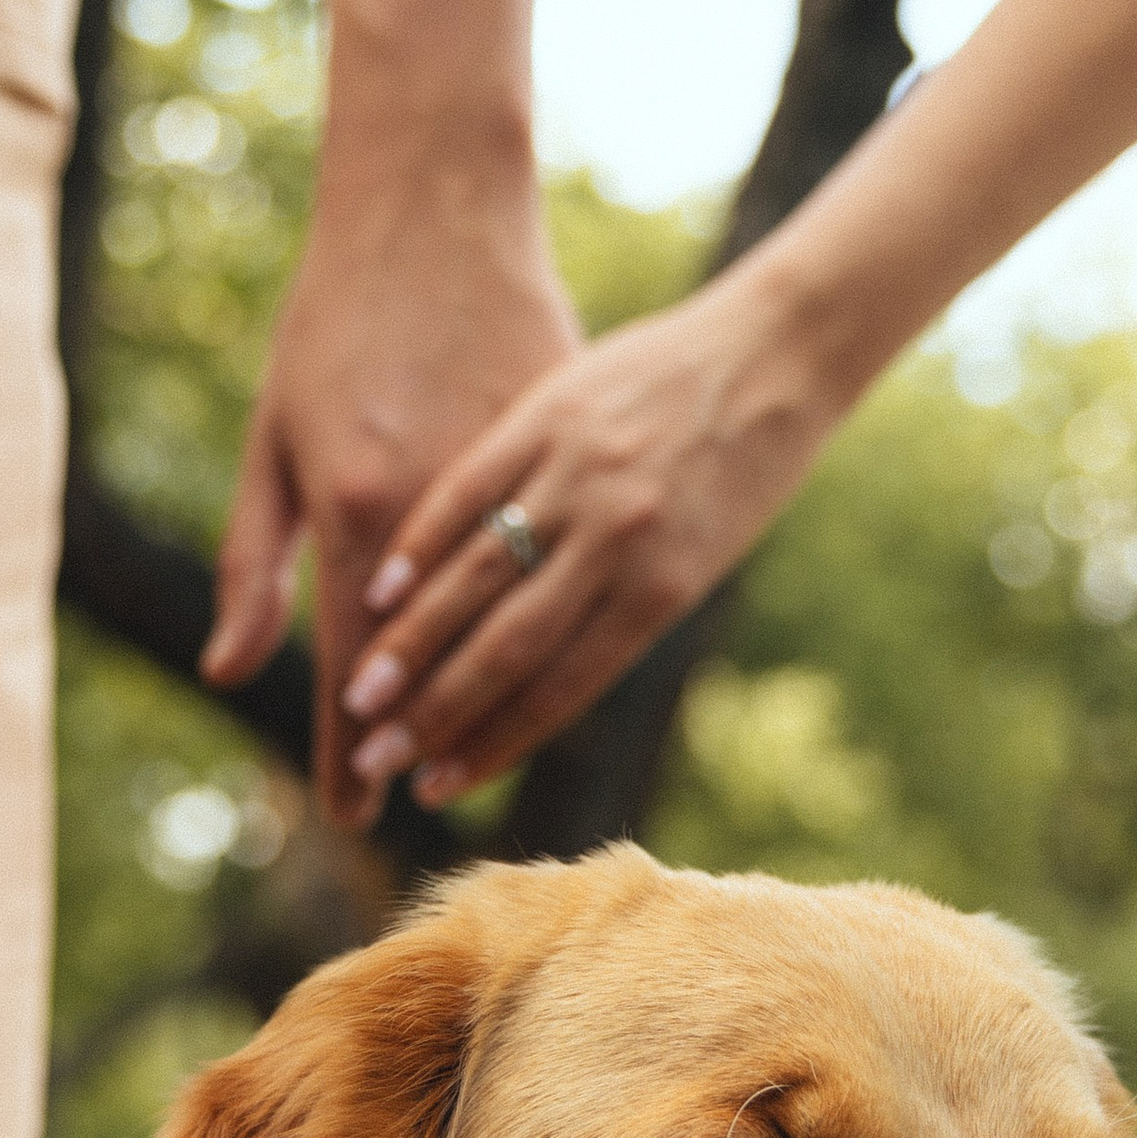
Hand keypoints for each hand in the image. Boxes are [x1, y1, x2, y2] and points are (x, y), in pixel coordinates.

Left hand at [200, 162, 580, 823]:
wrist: (435, 214)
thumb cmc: (334, 324)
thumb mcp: (274, 440)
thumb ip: (253, 561)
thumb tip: (229, 670)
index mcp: (358, 509)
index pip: (351, 664)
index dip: (345, 748)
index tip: (344, 813)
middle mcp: (440, 514)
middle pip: (431, 669)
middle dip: (412, 747)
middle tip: (398, 804)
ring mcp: (520, 486)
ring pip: (510, 633)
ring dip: (486, 709)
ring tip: (460, 764)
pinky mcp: (571, 459)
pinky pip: (559, 571)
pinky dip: (541, 631)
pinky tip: (527, 675)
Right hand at [337, 268, 840, 807]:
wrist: (776, 353)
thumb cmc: (743, 471)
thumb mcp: (699, 560)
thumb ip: (621, 614)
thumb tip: (538, 687)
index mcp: (664, 590)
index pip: (561, 688)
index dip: (492, 743)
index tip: (438, 785)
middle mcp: (618, 539)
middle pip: (508, 645)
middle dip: (434, 712)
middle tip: (374, 763)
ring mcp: (579, 474)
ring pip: (478, 575)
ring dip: (412, 643)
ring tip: (361, 697)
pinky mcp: (547, 415)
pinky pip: (468, 490)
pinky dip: (421, 546)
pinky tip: (379, 591)